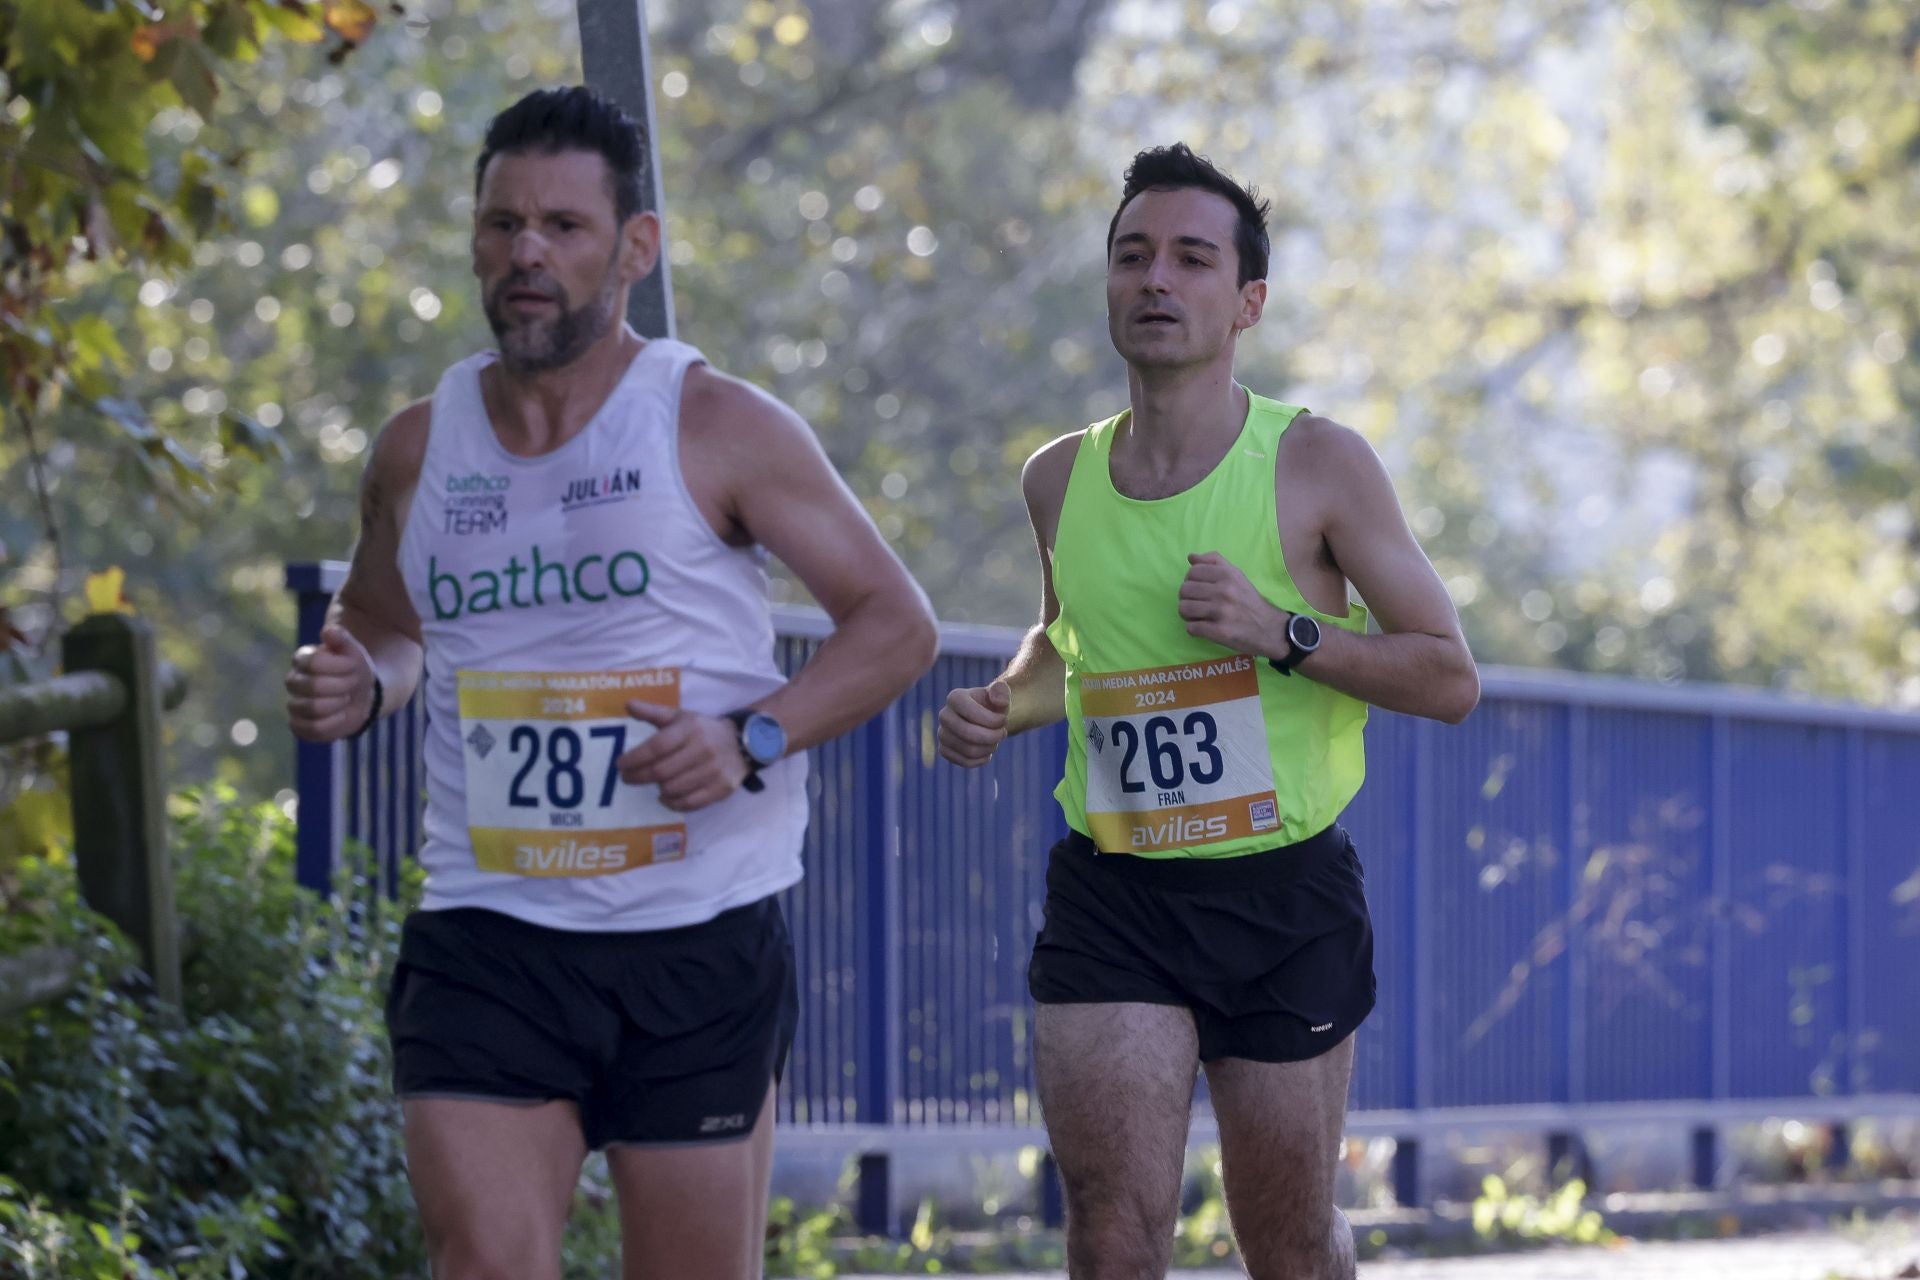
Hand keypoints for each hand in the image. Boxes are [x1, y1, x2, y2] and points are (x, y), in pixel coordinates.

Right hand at [286, 625, 376, 742]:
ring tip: (346, 699)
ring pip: (313, 708)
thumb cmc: (355, 670)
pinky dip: (334, 723)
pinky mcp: (299, 726)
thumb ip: (342, 639)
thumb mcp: (354, 652)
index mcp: (303, 659)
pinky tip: (341, 715)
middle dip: (342, 686)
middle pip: (313, 686)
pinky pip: (312, 729)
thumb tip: (328, 631)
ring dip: (338, 704)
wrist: (363, 696)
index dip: (339, 666)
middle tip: (352, 684)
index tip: (353, 667)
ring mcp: (294, 705)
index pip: (313, 662)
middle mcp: (293, 681)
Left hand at [616, 702, 747, 810]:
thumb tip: (628, 705)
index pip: (656, 747)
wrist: (742, 744)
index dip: (634, 759)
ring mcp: (713, 771)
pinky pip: (689, 803)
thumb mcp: (680, 717)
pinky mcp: (720, 789)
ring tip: (654, 782)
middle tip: (627, 778)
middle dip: (638, 776)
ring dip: (657, 789)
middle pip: (661, 771)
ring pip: (673, 789)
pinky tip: (666, 796)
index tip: (620, 764)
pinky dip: (672, 803)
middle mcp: (702, 749)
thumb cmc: (703, 730)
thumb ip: (653, 713)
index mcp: (690, 729)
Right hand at [937, 680, 1010, 767]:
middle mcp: (944, 715)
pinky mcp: (944, 750)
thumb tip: (1000, 702)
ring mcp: (942, 734)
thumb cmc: (992, 705)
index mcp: (955, 697)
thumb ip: (1002, 692)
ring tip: (995, 740)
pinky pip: (964, 762)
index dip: (993, 720)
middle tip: (1002, 733)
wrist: (985, 718)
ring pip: (968, 750)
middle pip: (968, 734)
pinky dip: (981, 759)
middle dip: (992, 736)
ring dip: (989, 748)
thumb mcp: (1001, 694)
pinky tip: (987, 751)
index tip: (1004, 719)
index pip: (972, 713)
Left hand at [1178, 551, 1288, 655]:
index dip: (1190, 581)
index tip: (1198, 589)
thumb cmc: (1248, 600)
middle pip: (1184, 591)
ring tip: (1198, 616)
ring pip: (1184, 609)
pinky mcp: (1219, 631)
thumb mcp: (1237, 575)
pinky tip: (1204, 627)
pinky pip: (1191, 628)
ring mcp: (1221, 612)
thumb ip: (1215, 562)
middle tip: (1197, 603)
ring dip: (1188, 614)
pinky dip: (1194, 629)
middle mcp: (1224, 591)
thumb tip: (1191, 557)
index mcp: (1227, 575)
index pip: (1192, 572)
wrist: (1268, 628)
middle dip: (1187, 598)